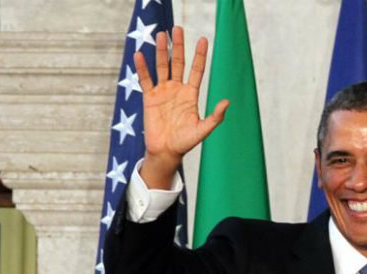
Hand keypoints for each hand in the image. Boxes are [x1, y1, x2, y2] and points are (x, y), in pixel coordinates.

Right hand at [135, 26, 228, 188]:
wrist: (166, 151)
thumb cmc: (186, 142)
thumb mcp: (203, 129)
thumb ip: (215, 117)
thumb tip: (227, 102)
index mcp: (191, 94)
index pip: (197, 70)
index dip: (200, 56)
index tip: (203, 39)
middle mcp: (177, 89)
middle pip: (178, 63)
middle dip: (179, 46)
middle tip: (178, 28)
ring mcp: (163, 92)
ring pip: (162, 67)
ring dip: (161, 51)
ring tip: (161, 34)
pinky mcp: (149, 98)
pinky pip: (145, 79)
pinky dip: (142, 67)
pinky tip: (139, 54)